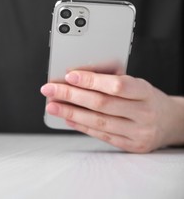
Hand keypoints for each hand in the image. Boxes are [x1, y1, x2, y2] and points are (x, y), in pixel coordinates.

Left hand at [41, 71, 183, 152]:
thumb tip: (75, 78)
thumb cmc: (146, 99)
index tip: (69, 76)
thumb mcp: (136, 84)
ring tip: (52, 105)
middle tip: (50, 89)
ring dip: (70, 113)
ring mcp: (138, 132)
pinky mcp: (131, 145)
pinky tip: (67, 118)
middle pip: (101, 104)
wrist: (169, 122)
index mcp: (144, 92)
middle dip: (71, 95)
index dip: (91, 81)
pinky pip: (101, 135)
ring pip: (98, 122)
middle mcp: (143, 113)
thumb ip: (110, 81)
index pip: (116, 85)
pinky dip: (81, 126)